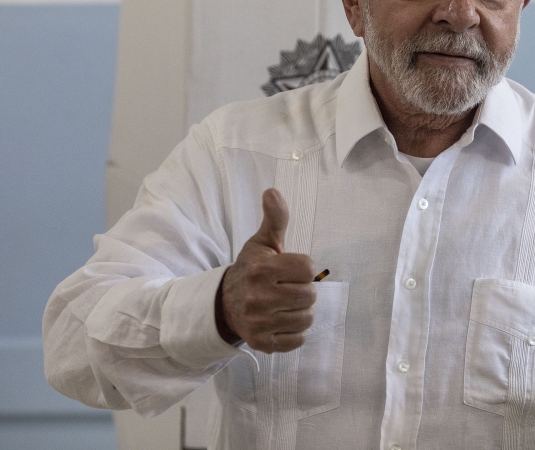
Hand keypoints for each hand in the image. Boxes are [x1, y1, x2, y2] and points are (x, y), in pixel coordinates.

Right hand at [216, 188, 315, 352]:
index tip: (291, 270)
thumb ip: (275, 218)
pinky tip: (282, 321)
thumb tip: (272, 191)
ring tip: (286, 304)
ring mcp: (259, 322)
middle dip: (303, 290)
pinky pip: (297, 340)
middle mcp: (258, 296)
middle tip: (288, 288)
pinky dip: (295, 332)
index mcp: (262, 269)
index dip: (305, 269)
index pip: (309, 269)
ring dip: (301, 311)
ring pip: (306, 318)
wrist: (225, 302)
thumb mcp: (263, 242)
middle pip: (310, 295)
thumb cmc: (252, 268)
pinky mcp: (261, 342)